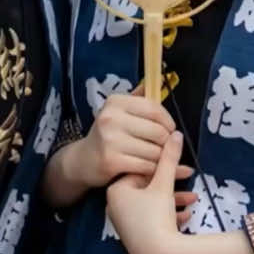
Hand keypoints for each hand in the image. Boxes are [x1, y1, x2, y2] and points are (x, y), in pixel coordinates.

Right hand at [70, 88, 193, 188]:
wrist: (83, 160)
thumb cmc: (107, 134)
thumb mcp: (118, 112)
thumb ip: (138, 100)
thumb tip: (155, 84)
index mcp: (116, 102)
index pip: (155, 109)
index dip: (168, 121)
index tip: (170, 129)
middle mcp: (111, 118)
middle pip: (158, 131)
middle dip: (166, 142)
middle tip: (162, 147)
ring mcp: (110, 140)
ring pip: (155, 151)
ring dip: (160, 158)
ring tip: (154, 158)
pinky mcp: (111, 161)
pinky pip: (146, 166)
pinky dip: (151, 169)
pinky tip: (146, 168)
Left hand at [106, 130, 191, 253]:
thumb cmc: (156, 215)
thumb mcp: (164, 184)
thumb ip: (169, 158)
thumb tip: (177, 134)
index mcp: (116, 190)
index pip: (138, 169)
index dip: (160, 166)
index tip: (176, 164)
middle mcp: (115, 206)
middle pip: (146, 187)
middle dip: (170, 184)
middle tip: (188, 177)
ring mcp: (124, 223)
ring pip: (152, 205)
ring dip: (173, 200)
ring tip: (193, 197)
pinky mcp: (134, 237)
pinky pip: (152, 221)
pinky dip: (168, 216)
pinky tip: (187, 215)